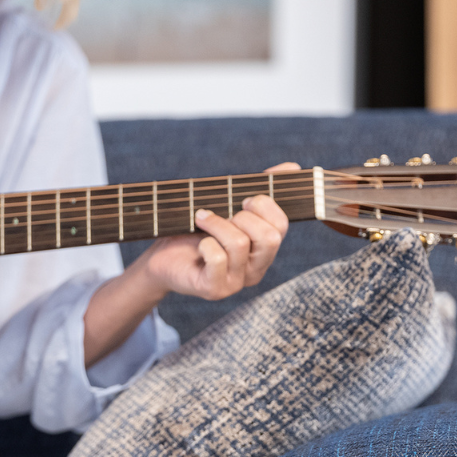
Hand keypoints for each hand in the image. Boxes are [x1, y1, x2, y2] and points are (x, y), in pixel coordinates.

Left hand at [131, 161, 297, 301]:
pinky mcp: (214, 289)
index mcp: (264, 250)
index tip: (243, 200)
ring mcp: (236, 282)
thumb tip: (293, 168)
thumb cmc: (197, 230)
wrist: (163, 256)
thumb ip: (260, 187)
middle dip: (244, 217)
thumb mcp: (229, 205)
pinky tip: (198, 244)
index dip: (264, 205)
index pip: (281, 226)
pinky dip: (205, 244)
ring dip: (216, 223)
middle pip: (269, 238)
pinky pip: (217, 259)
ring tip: (201, 218)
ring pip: (239, 244)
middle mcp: (255, 269)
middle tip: (225, 212)